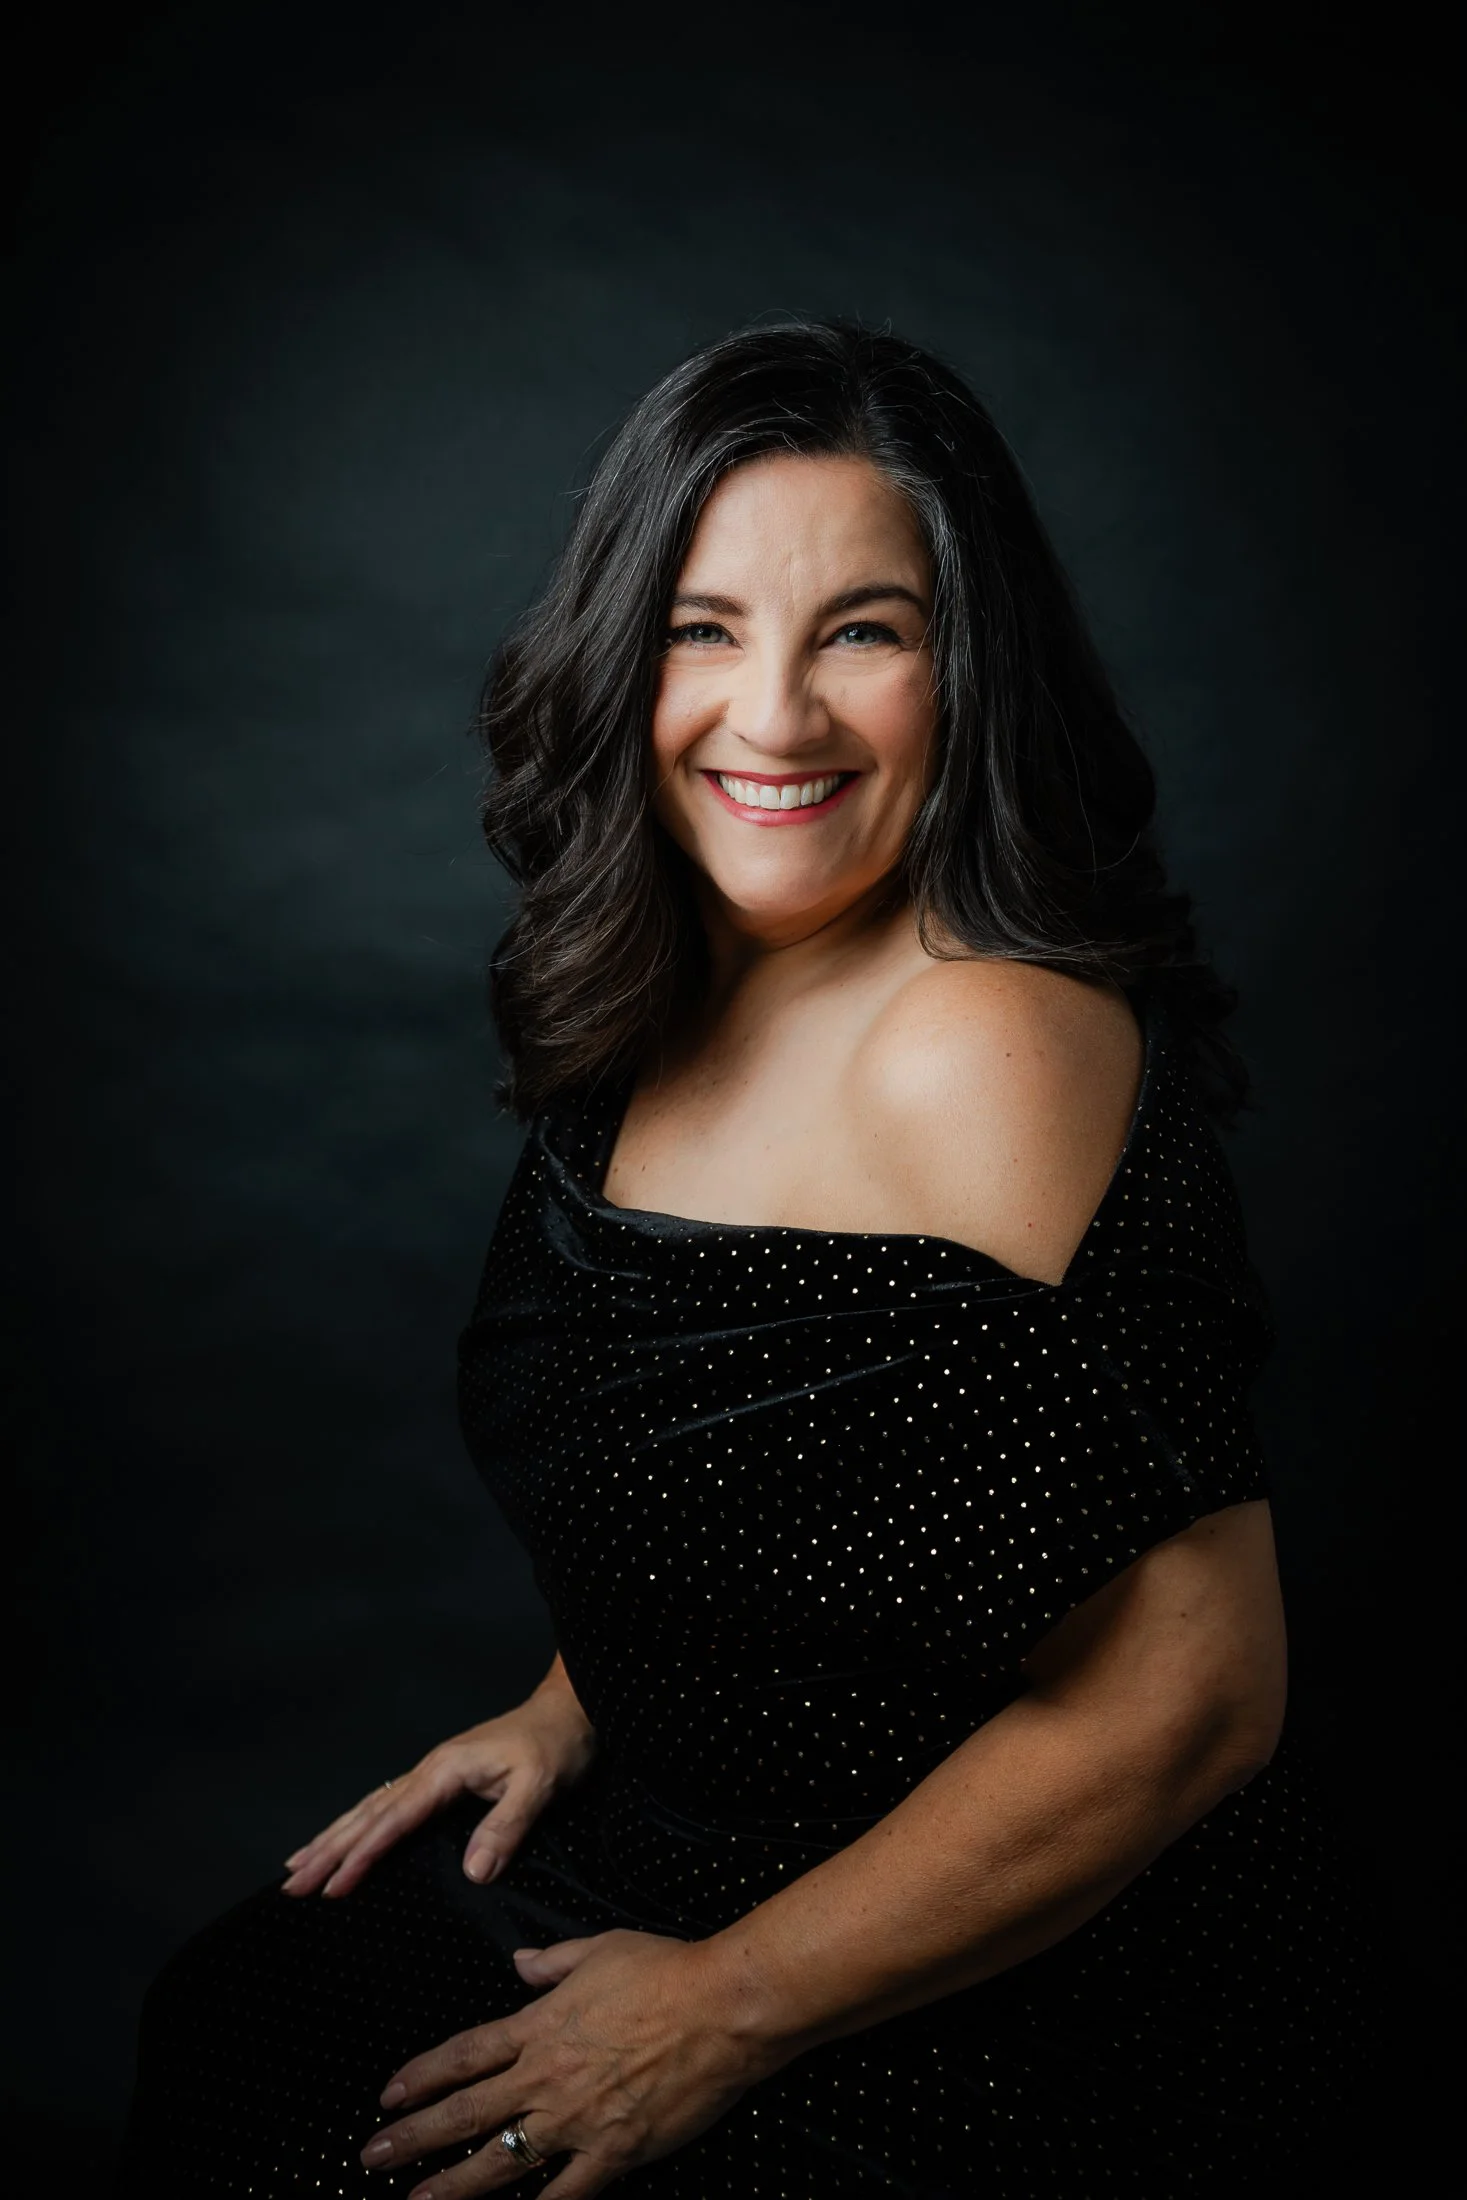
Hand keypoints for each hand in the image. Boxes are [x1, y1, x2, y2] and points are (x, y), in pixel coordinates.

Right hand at [282, 1664, 595, 1898]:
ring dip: (334, 1837)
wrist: (569, 1709)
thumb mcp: (540, 1785)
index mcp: (446, 1770)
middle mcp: (430, 1770)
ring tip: (296, 1866)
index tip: (331, 1887)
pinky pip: (389, 1807)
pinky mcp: (442, 1781)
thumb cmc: (557, 1745)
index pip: (394, 1820)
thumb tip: (471, 1874)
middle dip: (328, 1849)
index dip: (362, 1855)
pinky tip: (348, 1839)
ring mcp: (433, 1774)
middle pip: (369, 1813)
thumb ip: (506, 1826)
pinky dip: (360, 1826)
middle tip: (290, 1886)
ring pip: (372, 1808)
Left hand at [358, 1930, 769, 2197]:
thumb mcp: (601, 1948)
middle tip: (373, 2155)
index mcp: (541, 2025)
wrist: (721, 2008)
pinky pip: (564, 2195)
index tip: (388, 2096)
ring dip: (452, 2184)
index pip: (464, 2055)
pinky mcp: (613, 2153)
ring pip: (500, 2161)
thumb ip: (554, 1961)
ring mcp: (578, 2120)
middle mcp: (548, 2077)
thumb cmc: (667, 1971)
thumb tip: (521, 1962)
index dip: (421, 2076)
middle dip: (414, 2137)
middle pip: (466, 2112)